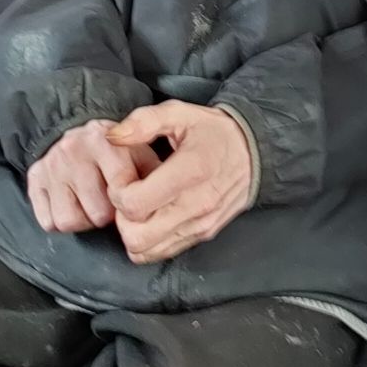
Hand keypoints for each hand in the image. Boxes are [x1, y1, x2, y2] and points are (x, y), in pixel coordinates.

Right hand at [27, 118, 158, 235]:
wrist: (76, 130)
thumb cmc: (116, 149)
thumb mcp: (139, 149)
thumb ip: (154, 170)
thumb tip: (164, 200)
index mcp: (104, 140)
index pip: (121, 190)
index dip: (131, 204)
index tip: (132, 199)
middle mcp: (73, 150)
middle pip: (97, 214)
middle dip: (108, 216)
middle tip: (111, 204)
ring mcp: (51, 166)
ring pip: (69, 221)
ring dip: (84, 221)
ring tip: (91, 205)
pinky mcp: (34, 179)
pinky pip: (48, 221)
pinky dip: (61, 221)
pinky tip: (73, 205)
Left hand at [107, 103, 254, 265]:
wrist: (254, 152)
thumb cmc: (213, 132)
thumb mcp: (180, 113)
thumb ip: (143, 122)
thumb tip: (113, 137)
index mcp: (190, 171)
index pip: (135, 204)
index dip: (117, 192)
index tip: (124, 178)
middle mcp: (197, 205)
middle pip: (136, 236)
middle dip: (122, 217)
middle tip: (129, 194)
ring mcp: (201, 225)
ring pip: (146, 250)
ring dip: (133, 231)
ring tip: (141, 206)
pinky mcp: (204, 235)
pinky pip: (162, 253)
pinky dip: (148, 240)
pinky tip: (153, 216)